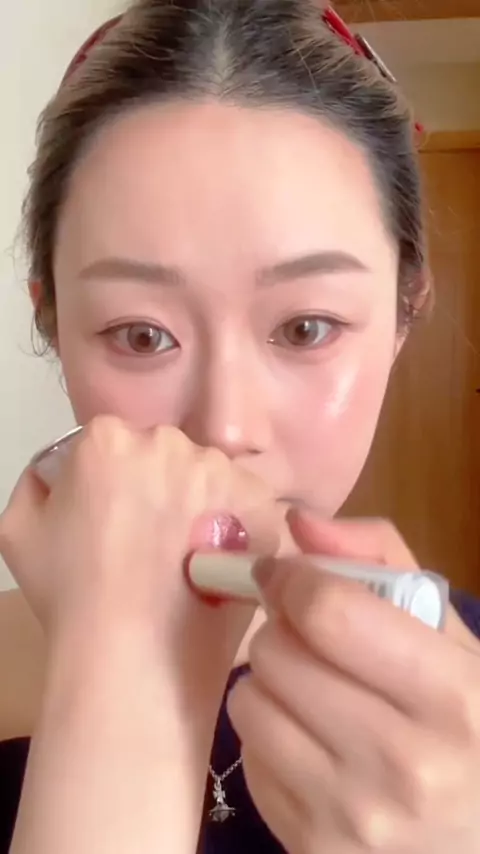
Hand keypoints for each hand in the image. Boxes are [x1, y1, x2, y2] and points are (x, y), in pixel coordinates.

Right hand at [0, 417, 278, 669]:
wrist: (133, 652)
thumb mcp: (20, 531)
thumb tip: (57, 473)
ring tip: (190, 559)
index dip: (116, 483)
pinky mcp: (259, 503)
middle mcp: (167, 441)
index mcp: (108, 439)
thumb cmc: (72, 595)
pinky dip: (239, 529)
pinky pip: (248, 506)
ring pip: (211, 478)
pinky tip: (218, 564)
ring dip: (204, 505)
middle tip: (156, 542)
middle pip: (166, 455)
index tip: (118, 519)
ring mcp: (219, 471)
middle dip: (162, 488)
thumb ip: (37, 483)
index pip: (116, 444)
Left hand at [229, 515, 479, 853]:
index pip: (332, 614)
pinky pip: (247, 756)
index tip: (285, 573)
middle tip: (309, 636)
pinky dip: (267, 732)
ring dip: (269, 680)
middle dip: (282, 628)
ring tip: (309, 686)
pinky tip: (309, 737)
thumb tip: (299, 523)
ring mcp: (352, 817)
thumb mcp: (451, 634)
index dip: (293, 578)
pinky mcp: (311, 849)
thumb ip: (382, 560)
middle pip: (279, 654)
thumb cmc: (469, 721)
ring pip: (250, 701)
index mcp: (452, 698)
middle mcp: (402, 765)